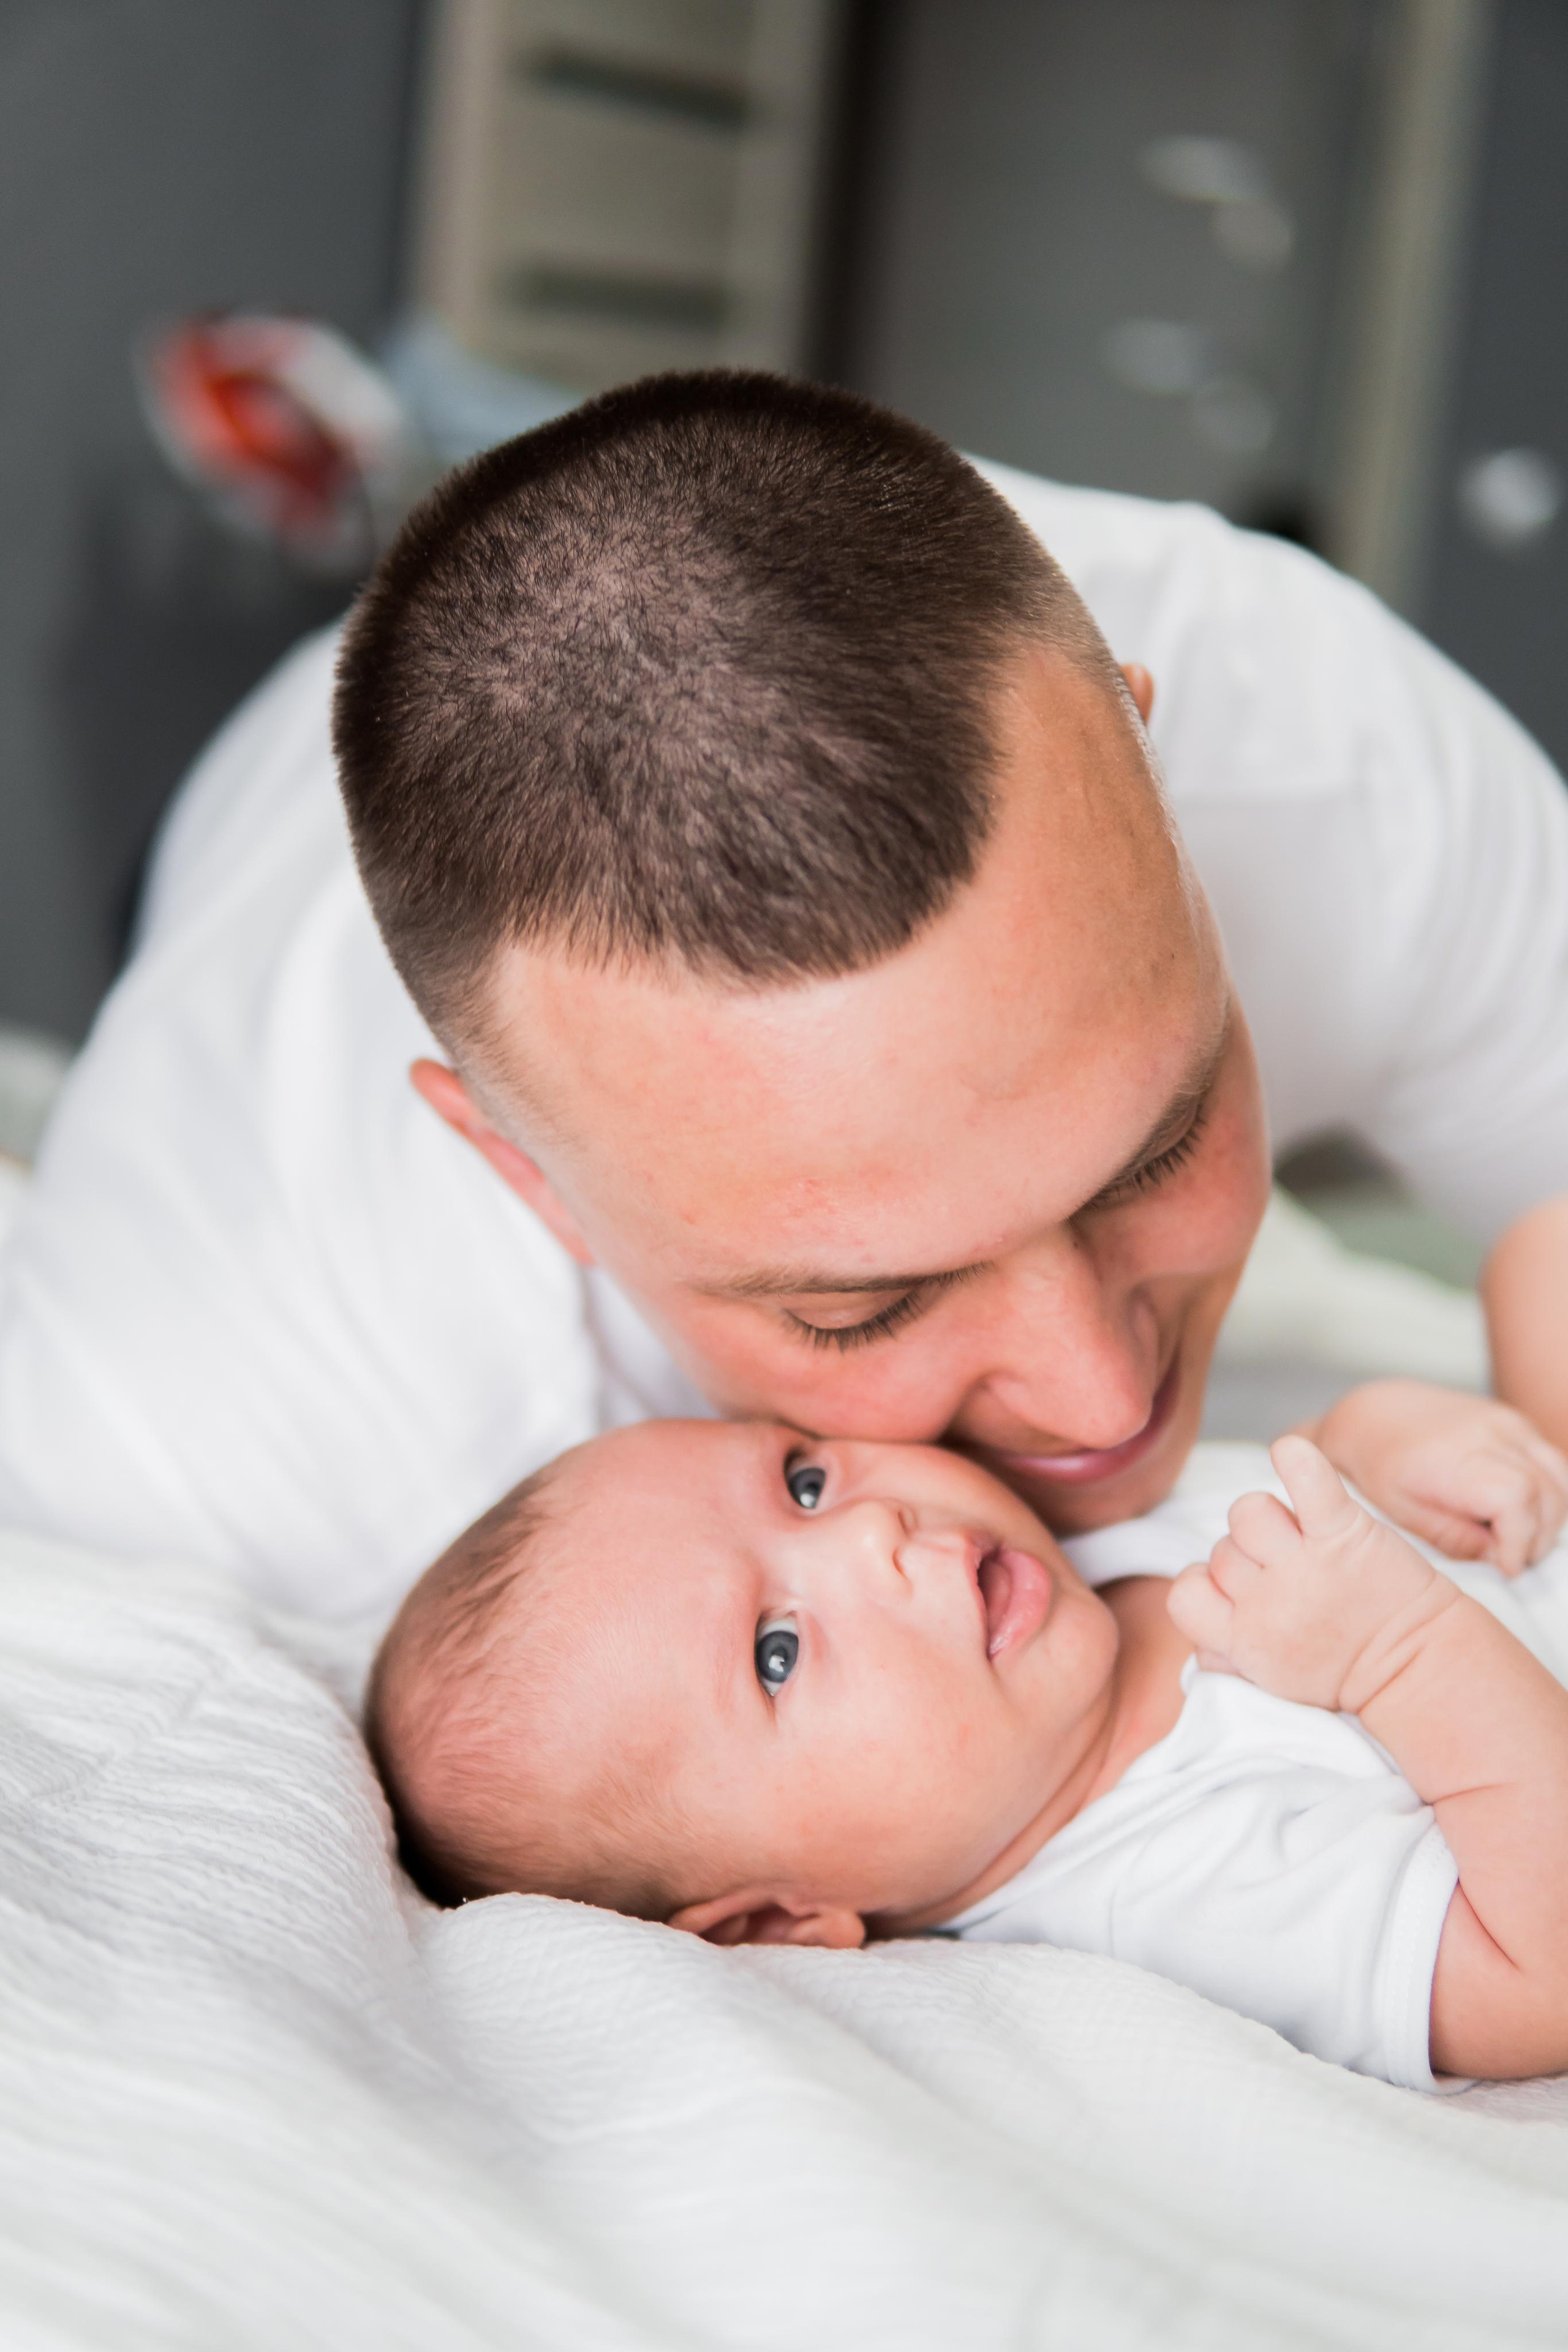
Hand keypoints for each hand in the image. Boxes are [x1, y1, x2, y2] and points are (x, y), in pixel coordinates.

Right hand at [1168, 1436, 1454, 1711]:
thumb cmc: (1345, 1671)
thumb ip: (1223, 1655)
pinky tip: (1290, 1453)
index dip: (1206, 1585)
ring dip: (1270, 1519)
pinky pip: (1308, 1482)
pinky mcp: (1343, 1534)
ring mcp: (1303, 1565)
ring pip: (1248, 1512)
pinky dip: (1296, 1459)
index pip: (1185, 1594)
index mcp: (1242, 1641)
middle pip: (1223, 1549)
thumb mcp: (1270, 1681)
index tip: (1239, 1594)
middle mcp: (1267, 1602)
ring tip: (1303, 1540)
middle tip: (1294, 1579)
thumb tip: (1200, 1640)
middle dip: (1250, 1558)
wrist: (1420, 1669)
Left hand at [1308, 1379, 1567, 1575]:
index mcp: (1457, 1457)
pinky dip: (1546, 1494)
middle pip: (1545, 1494)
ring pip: (1559, 1479)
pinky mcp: (1516, 1422)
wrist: (1377, 1412)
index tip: (1507, 1567)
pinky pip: (1551, 1463)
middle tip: (1509, 1559)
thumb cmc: (1382, 1463)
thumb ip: (1456, 1540)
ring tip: (1514, 1538)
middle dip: (1537, 1538)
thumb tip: (1501, 1558)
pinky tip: (1517, 1511)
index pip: (1516, 1499)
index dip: (1520, 1541)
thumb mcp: (1404, 1513)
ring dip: (1548, 1518)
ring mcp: (1509, 1423)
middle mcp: (1491, 1433)